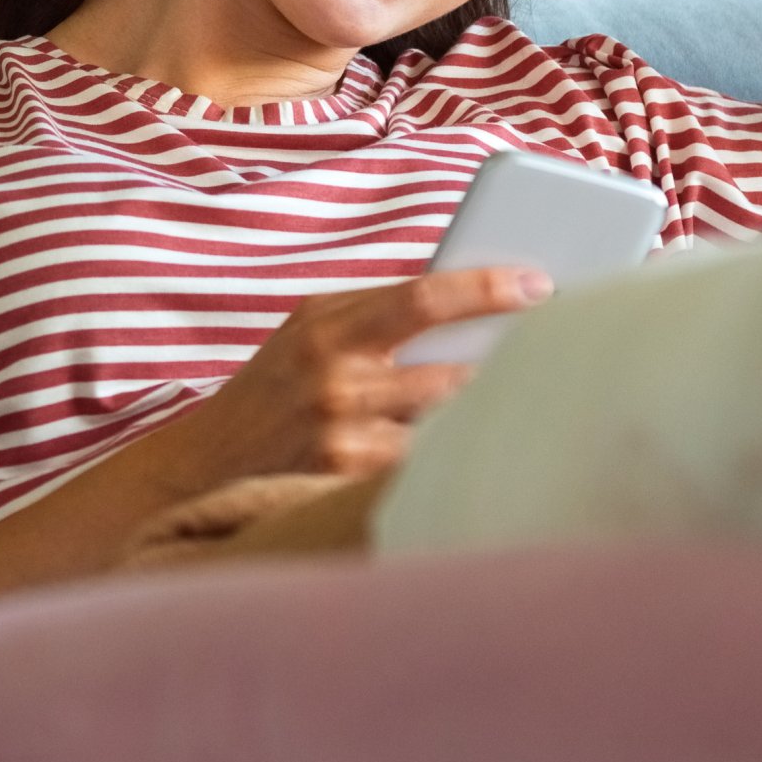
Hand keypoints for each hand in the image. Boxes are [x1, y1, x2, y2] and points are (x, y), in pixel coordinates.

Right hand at [170, 267, 551, 484]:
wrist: (202, 465)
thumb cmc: (279, 388)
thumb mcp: (314, 333)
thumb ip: (381, 316)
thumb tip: (483, 304)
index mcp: (328, 321)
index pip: (422, 295)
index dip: (487, 288)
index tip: (540, 285)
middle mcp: (332, 372)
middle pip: (449, 369)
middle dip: (505, 364)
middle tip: (558, 356)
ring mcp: (339, 428)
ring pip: (444, 419)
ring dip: (482, 412)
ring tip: (524, 401)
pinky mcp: (342, 476)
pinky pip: (420, 461)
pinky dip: (447, 453)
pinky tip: (476, 451)